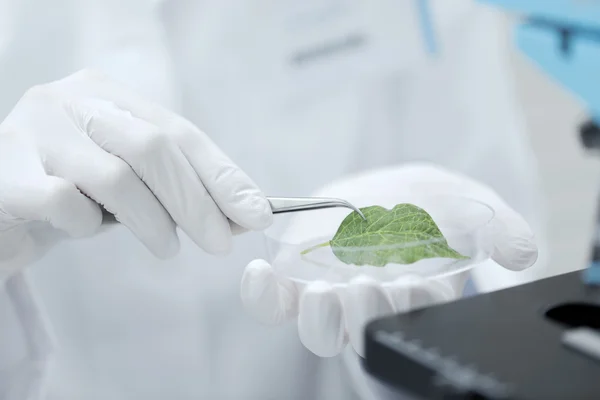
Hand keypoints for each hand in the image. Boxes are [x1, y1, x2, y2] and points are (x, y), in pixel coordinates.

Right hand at [0, 69, 271, 276]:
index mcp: (108, 94)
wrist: (1, 205)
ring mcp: (32, 132)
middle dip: (197, 202)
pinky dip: (86, 226)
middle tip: (221, 243)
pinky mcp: (2, 173)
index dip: (222, 174)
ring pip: (115, 178)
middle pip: (153, 148)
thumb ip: (177, 189)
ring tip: (167, 248)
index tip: (257, 212)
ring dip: (153, 222)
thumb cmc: (72, 191)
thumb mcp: (130, 182)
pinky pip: (62, 203)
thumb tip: (243, 213)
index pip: (179, 132)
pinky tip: (86, 231)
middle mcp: (69, 101)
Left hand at [241, 163, 537, 356]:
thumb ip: (499, 227)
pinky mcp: (293, 277)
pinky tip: (260, 274)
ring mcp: (329, 294)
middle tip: (365, 290)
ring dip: (319, 317)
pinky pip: (273, 301)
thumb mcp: (470, 205)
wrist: (384, 190)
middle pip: (360, 330)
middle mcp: (369, 303)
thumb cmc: (429, 204)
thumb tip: (524, 252)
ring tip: (325, 291)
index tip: (412, 286)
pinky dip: (262, 296)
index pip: (410, 317)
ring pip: (317, 327)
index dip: (410, 308)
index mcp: (413, 295)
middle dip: (363, 315)